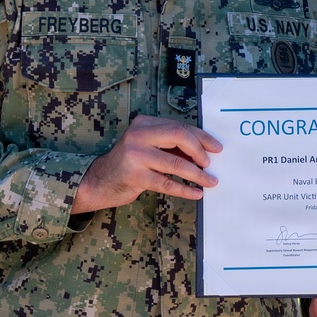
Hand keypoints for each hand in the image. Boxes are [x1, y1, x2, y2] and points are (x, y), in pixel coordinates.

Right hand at [72, 115, 221, 211]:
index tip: (216, 147)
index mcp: (145, 123)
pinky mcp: (135, 176)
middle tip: (210, 164)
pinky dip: (185, 189)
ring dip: (197, 175)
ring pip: (176, 163)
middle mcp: (139, 135)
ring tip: (210, 181)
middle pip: (179, 137)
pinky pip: (167, 184)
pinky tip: (196, 193)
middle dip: (200, 151)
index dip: (202, 137)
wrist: (100, 181)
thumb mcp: (149, 147)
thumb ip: (172, 145)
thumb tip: (205, 151)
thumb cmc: (130, 164)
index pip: (179, 126)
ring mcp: (136, 155)